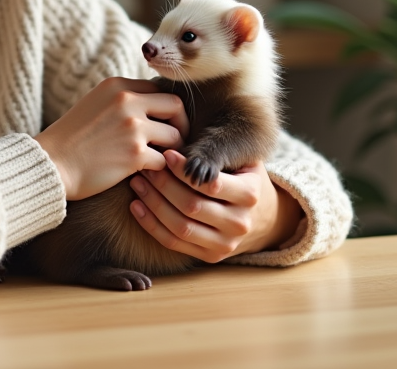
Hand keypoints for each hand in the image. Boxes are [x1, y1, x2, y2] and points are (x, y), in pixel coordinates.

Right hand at [34, 78, 187, 200]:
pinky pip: (164, 160)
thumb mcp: (95, 104)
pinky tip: (148, 174)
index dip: (167, 108)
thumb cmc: (71, 138)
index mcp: (117, 86)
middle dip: (180, 125)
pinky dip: (160, 169)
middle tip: (174, 141)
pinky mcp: (134, 154)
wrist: (50, 163)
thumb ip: (122, 100)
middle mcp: (127, 101)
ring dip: (172, 150)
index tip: (165, 123)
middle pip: (175, 106)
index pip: (159, 89)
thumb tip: (153, 106)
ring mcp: (132, 127)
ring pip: (175, 135)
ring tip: (161, 159)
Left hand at [127, 150, 303, 261]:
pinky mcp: (211, 256)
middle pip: (192, 206)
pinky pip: (174, 243)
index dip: (183, 169)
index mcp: (250, 194)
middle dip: (163, 185)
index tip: (165, 154)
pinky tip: (137, 205)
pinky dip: (151, 225)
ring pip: (180, 227)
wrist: (259, 215)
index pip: (210, 183)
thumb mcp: (238, 160)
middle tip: (144, 167)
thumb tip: (172, 140)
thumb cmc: (239, 177)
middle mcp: (240, 223)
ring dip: (153, 204)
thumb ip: (213, 154)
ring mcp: (226, 244)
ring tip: (137, 182)